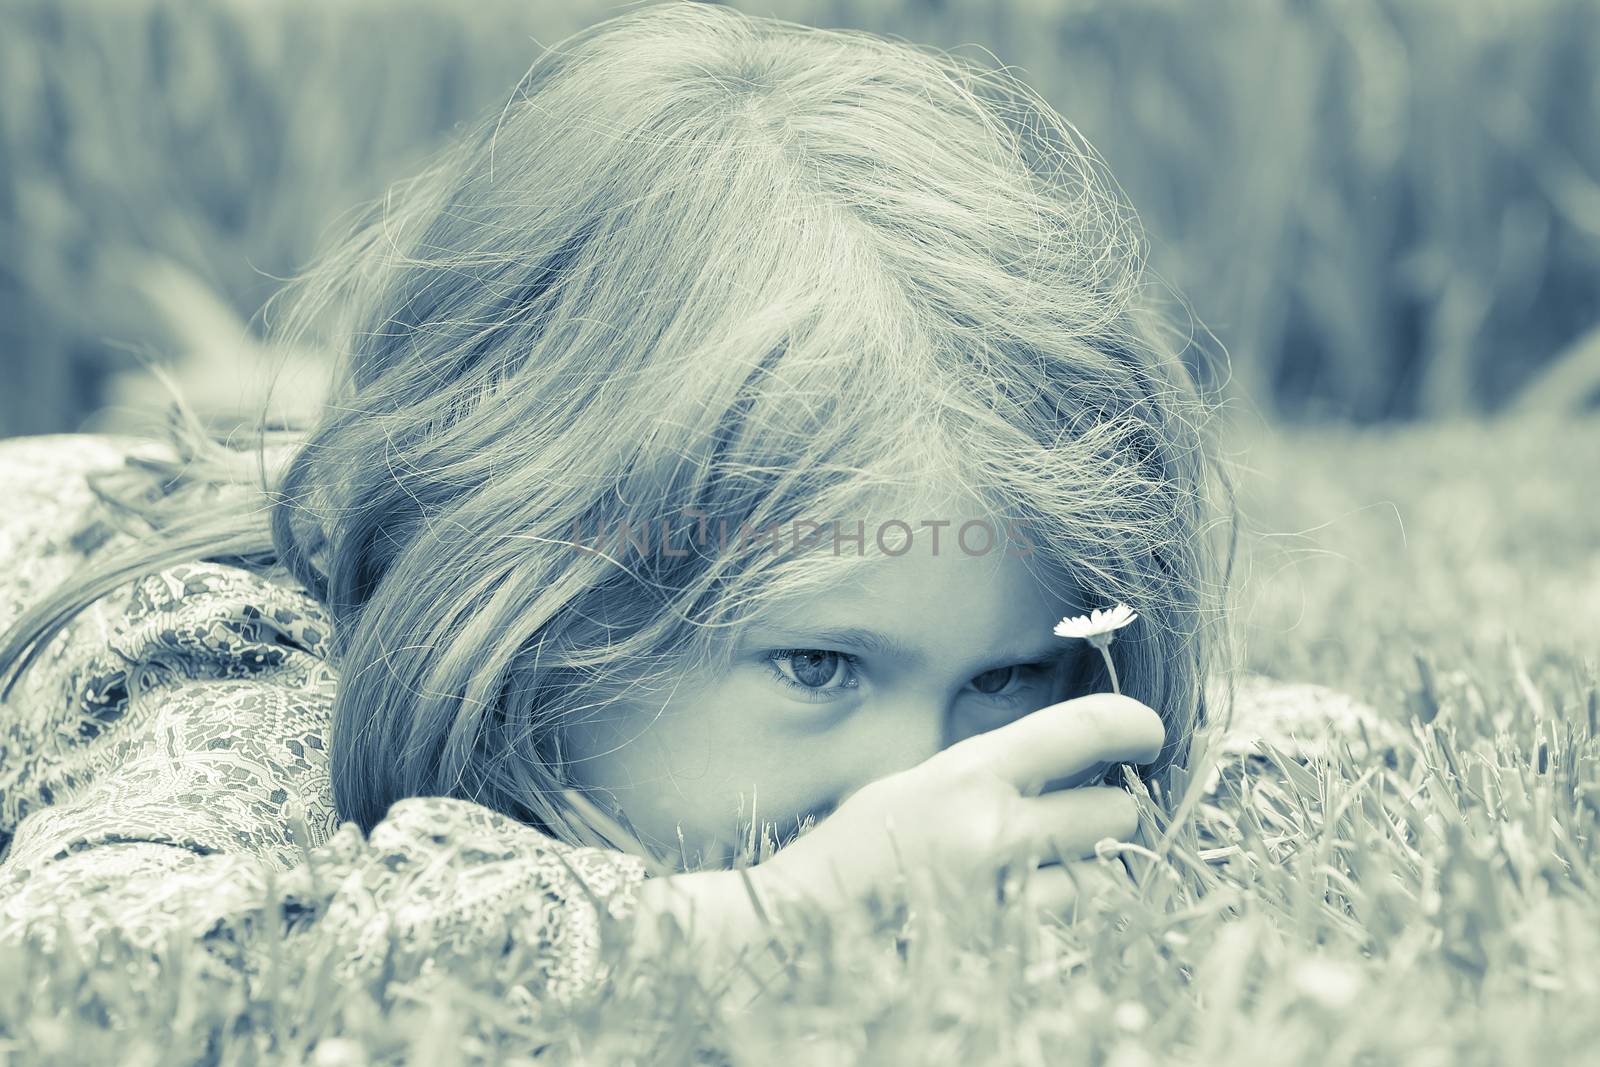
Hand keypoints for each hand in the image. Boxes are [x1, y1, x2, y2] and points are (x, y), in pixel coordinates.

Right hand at [748, 692, 1162, 913]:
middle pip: (1115, 813)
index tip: (1149, 735)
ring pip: (1102, 878)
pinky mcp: (1003, 945)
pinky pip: (1067, 924)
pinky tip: (1016, 904)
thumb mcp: (922, 782)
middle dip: (1110, 815)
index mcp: (968, 772)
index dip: (1134, 726)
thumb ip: (995, 772)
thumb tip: (1079, 764)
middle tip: (1087, 817)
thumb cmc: (862, 845)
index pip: (1084, 728)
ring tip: (1040, 867)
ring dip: (1087, 871)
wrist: (803, 923)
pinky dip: (1058, 912)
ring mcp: (1001, 895)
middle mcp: (991, 828)